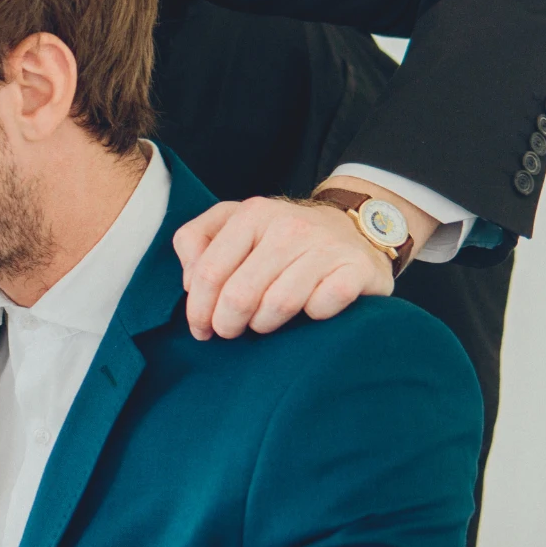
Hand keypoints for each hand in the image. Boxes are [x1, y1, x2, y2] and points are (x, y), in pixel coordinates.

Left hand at [172, 178, 431, 338]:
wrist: (356, 229)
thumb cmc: (283, 237)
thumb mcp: (234, 224)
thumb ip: (197, 240)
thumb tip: (189, 281)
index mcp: (252, 214)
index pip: (209, 273)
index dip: (198, 309)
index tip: (200, 327)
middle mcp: (289, 226)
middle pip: (239, 294)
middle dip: (227, 323)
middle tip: (228, 332)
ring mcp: (325, 246)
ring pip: (277, 304)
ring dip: (264, 324)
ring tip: (263, 323)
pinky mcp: (356, 269)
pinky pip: (321, 307)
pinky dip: (310, 317)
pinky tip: (307, 313)